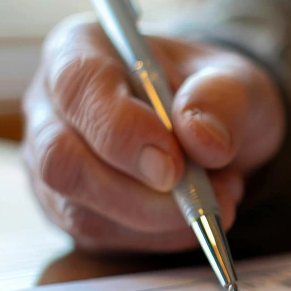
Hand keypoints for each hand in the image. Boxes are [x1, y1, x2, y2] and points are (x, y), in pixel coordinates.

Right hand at [23, 15, 283, 251]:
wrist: (214, 133)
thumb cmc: (214, 95)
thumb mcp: (238, 82)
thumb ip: (223, 99)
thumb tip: (203, 139)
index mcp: (80, 51)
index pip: (77, 87)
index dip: (122, 131)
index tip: (174, 165)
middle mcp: (51, 108)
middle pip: (61, 161)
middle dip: (138, 193)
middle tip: (207, 196)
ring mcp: (52, 164)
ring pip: (81, 211)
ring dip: (161, 219)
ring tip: (219, 194)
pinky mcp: (71, 210)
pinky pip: (103, 238)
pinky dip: (161, 236)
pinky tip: (197, 214)